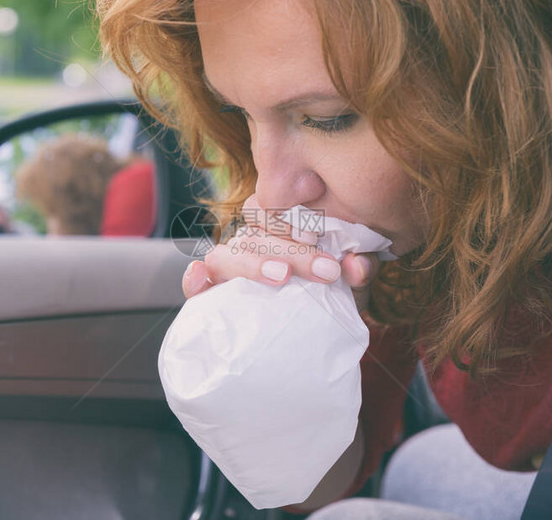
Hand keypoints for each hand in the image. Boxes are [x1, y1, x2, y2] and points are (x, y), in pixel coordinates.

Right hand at [182, 195, 380, 310]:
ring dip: (252, 262)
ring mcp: (229, 269)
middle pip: (255, 233)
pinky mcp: (212, 297)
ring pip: (225, 253)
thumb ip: (358, 268)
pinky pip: (196, 285)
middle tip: (326, 272)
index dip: (292, 220)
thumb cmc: (330, 297)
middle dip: (291, 251)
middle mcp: (251, 244)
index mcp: (279, 231)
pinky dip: (194, 280)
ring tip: (281, 277)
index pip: (273, 208)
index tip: (317, 240)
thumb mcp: (351, 283)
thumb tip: (355, 265)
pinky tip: (201, 278)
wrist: (315, 343)